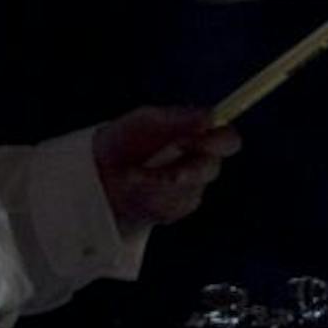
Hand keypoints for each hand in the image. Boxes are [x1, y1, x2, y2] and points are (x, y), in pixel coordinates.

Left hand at [92, 105, 239, 228]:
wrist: (99, 170)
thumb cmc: (127, 138)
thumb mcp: (149, 120)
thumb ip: (181, 118)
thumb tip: (212, 116)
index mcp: (197, 137)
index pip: (227, 140)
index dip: (219, 142)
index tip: (196, 140)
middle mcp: (198, 163)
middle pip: (210, 169)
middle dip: (186, 168)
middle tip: (166, 168)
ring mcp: (189, 189)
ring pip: (187, 190)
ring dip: (157, 182)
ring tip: (130, 174)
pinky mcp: (174, 210)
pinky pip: (170, 206)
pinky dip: (148, 195)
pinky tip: (131, 187)